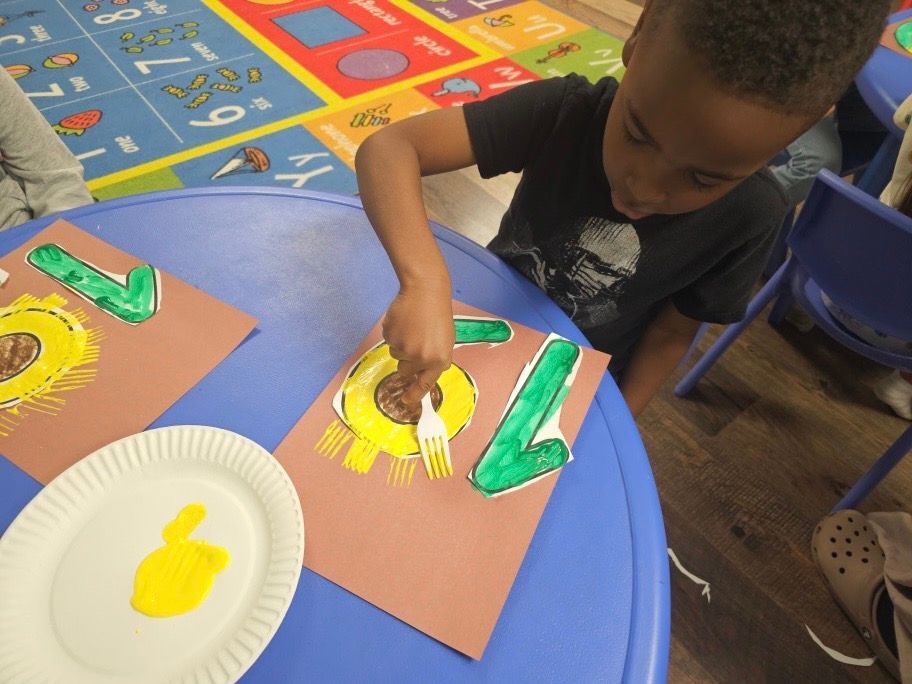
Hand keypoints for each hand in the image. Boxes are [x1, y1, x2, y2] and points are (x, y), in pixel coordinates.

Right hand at [383, 283, 453, 404]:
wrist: (425, 291)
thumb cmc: (438, 315)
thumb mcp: (444, 340)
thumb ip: (434, 359)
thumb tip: (423, 373)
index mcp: (439, 360)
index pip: (425, 383)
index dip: (414, 394)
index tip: (406, 401)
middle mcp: (421, 358)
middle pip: (405, 370)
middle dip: (406, 359)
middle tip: (413, 340)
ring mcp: (404, 348)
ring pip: (395, 354)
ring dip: (400, 343)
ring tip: (411, 326)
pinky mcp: (391, 336)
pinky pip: (388, 341)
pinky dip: (393, 332)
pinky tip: (403, 321)